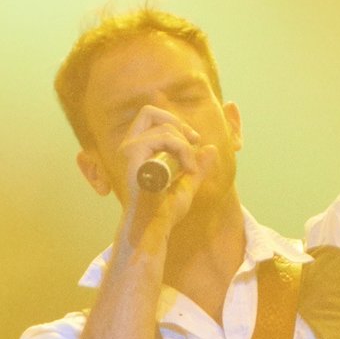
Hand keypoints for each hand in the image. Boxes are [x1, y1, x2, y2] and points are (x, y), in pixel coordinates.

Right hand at [114, 105, 215, 244]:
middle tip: (193, 143)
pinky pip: (162, 138)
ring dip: (185, 146)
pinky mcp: (133, 157)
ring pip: (163, 128)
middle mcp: (129, 147)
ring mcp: (129, 151)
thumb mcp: (187, 184)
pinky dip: (181, 150)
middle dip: (177, 124)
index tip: (193, 140)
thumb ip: (198, 166)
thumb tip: (211, 148)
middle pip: (150, 112)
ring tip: (190, 169)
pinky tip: (187, 169)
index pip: (150, 117)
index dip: (173, 121)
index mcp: (137, 150)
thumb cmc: (164, 210)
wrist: (155, 226)